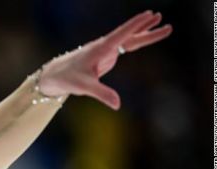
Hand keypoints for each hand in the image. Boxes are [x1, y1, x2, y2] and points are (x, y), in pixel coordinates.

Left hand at [37, 10, 171, 109]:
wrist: (55, 76)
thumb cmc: (68, 78)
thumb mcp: (85, 87)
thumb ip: (102, 94)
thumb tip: (117, 105)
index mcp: (101, 49)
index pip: (122, 34)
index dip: (136, 25)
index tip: (149, 15)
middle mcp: (104, 46)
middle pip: (129, 35)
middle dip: (144, 26)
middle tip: (160, 16)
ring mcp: (106, 51)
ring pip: (129, 40)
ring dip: (144, 32)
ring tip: (161, 23)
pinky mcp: (105, 57)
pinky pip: (124, 47)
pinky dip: (135, 41)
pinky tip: (143, 38)